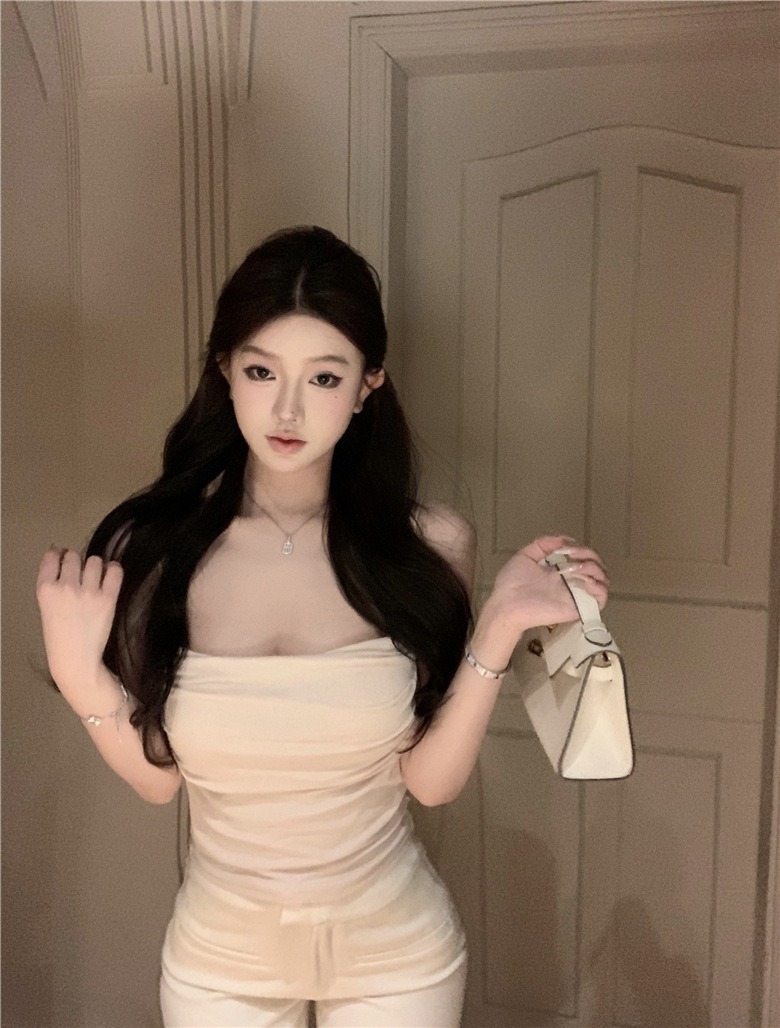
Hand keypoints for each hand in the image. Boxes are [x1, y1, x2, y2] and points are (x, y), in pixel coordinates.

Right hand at [36, 547, 123, 686]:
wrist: (76, 660)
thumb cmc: (60, 637)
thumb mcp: (46, 607)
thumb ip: (53, 585)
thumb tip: (64, 559)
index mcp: (45, 590)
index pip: (52, 557)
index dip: (59, 554)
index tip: (63, 557)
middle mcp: (65, 587)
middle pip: (73, 556)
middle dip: (77, 562)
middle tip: (81, 573)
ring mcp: (87, 592)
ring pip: (94, 560)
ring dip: (95, 566)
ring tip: (96, 577)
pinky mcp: (107, 599)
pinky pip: (115, 571)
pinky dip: (114, 569)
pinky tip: (111, 574)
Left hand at [487, 534, 609, 636]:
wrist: (507, 605)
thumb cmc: (512, 582)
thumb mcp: (525, 556)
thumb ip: (544, 544)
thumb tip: (565, 539)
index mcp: (560, 568)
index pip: (583, 556)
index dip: (581, 548)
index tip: (568, 547)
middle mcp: (571, 580)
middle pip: (596, 566)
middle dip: (591, 556)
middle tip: (574, 557)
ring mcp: (575, 593)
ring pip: (603, 580)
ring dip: (596, 569)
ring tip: (579, 569)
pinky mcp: (578, 607)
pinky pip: (601, 599)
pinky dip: (600, 588)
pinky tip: (586, 582)